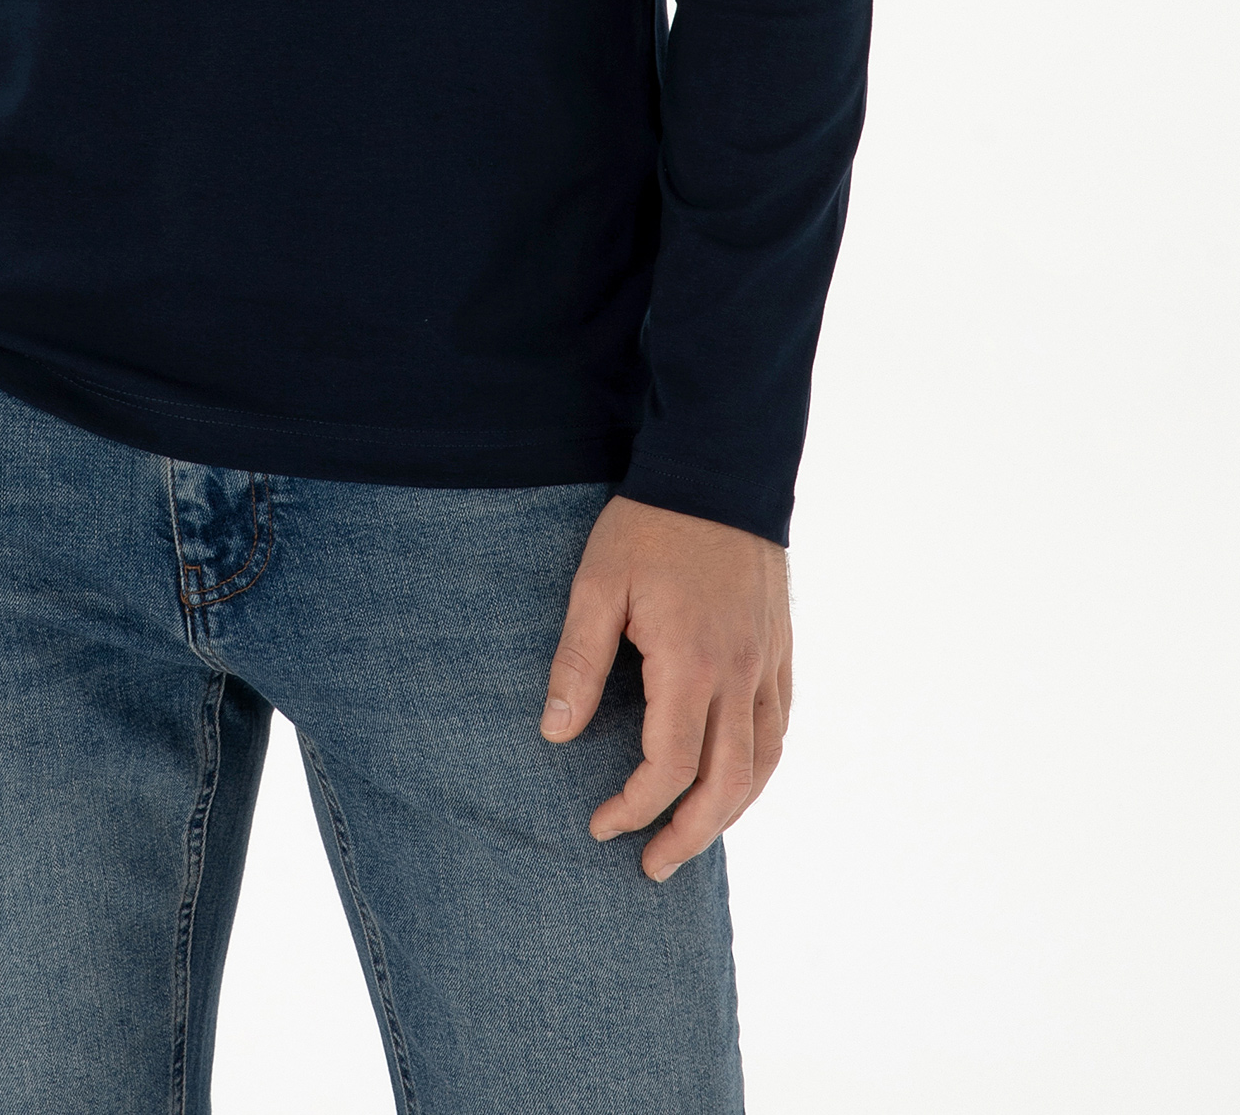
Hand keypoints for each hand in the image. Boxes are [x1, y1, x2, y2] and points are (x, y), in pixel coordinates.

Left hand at [540, 493, 791, 880]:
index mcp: (691, 662)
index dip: (636, 806)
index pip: (671, 765)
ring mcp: (767, 662)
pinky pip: (779, 726)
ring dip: (731, 811)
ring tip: (695, 836)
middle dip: (689, 834)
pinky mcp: (780, 647)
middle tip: (653, 866)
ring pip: (762, 762)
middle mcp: (740, 672)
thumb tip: (556, 734)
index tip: (601, 825)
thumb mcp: (598, 583)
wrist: (719, 469)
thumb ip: (578, 661)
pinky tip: (737, 779)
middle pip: (726, 783)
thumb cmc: (650, 525)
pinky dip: (759, 767)